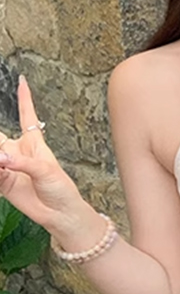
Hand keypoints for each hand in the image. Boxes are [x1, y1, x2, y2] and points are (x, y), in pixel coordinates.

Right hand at [0, 76, 86, 233]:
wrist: (59, 212)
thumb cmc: (60, 188)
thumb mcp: (46, 171)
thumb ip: (23, 164)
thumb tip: (1, 158)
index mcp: (35, 143)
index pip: (28, 116)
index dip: (24, 98)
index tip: (22, 81)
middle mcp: (19, 151)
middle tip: (0, 148)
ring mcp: (8, 166)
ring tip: (2, 163)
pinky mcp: (2, 181)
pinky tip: (1, 169)